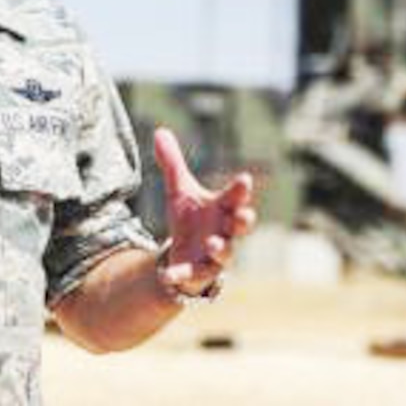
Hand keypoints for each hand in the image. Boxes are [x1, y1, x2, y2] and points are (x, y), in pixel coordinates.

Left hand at [153, 127, 255, 296]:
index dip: (240, 189)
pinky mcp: (200, 273)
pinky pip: (193, 275)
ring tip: (211, 242)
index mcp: (222, 208)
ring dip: (220, 247)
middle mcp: (224, 231)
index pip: (235, 197)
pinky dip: (180, 275)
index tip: (245, 179)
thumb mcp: (178, 190)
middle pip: (241, 226)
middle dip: (244, 220)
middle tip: (245, 214)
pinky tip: (167, 275)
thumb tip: (159, 130)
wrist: (183, 253)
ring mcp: (215, 254)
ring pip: (224, 252)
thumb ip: (172, 163)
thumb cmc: (190, 218)